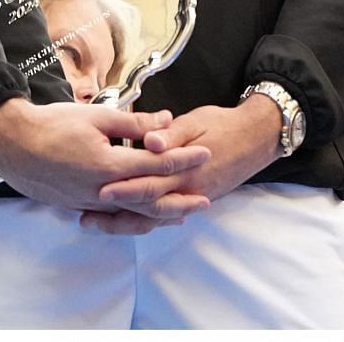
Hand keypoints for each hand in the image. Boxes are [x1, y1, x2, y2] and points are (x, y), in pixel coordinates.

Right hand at [0, 98, 212, 222]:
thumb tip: (167, 121)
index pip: (155, 165)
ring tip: (182, 216)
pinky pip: (111, 217)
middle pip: (148, 201)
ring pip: (129, 215)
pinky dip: (132, 218)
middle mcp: (99, 190)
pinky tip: (142, 216)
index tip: (206, 154)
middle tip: (205, 200)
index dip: (183, 160)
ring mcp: (86, 202)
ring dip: (158, 216)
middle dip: (179, 201)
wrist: (11, 143)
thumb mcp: (97, 117)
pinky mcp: (75, 205)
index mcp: (108, 166)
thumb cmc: (53, 125)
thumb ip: (135, 123)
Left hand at [82, 97, 282, 230]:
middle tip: (85, 218)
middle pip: (147, 208)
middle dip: (115, 214)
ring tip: (97, 224)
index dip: (124, 189)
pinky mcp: (195, 199)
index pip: (150, 183)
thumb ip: (172, 133)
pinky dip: (145, 221)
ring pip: (155, 218)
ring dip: (125, 223)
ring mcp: (193, 197)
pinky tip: (126, 221)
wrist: (258, 137)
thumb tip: (149, 141)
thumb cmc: (224, 124)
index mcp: (187, 168)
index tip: (98, 191)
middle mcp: (189, 189)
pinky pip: (166, 216)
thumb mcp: (197, 120)